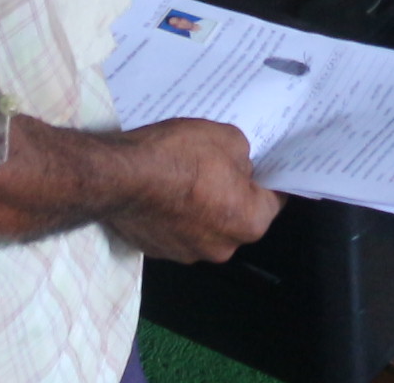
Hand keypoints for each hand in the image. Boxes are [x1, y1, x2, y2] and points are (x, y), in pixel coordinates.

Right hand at [99, 119, 281, 264]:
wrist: (120, 177)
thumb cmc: (180, 157)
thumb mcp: (228, 138)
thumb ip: (243, 157)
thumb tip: (238, 167)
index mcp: (249, 223)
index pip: (273, 201)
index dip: (268, 178)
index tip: (262, 165)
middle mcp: (221, 247)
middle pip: (237, 217)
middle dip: (232, 192)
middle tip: (219, 164)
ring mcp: (186, 254)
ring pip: (205, 225)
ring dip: (201, 205)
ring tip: (185, 175)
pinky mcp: (156, 251)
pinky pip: (175, 229)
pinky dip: (173, 213)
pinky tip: (163, 189)